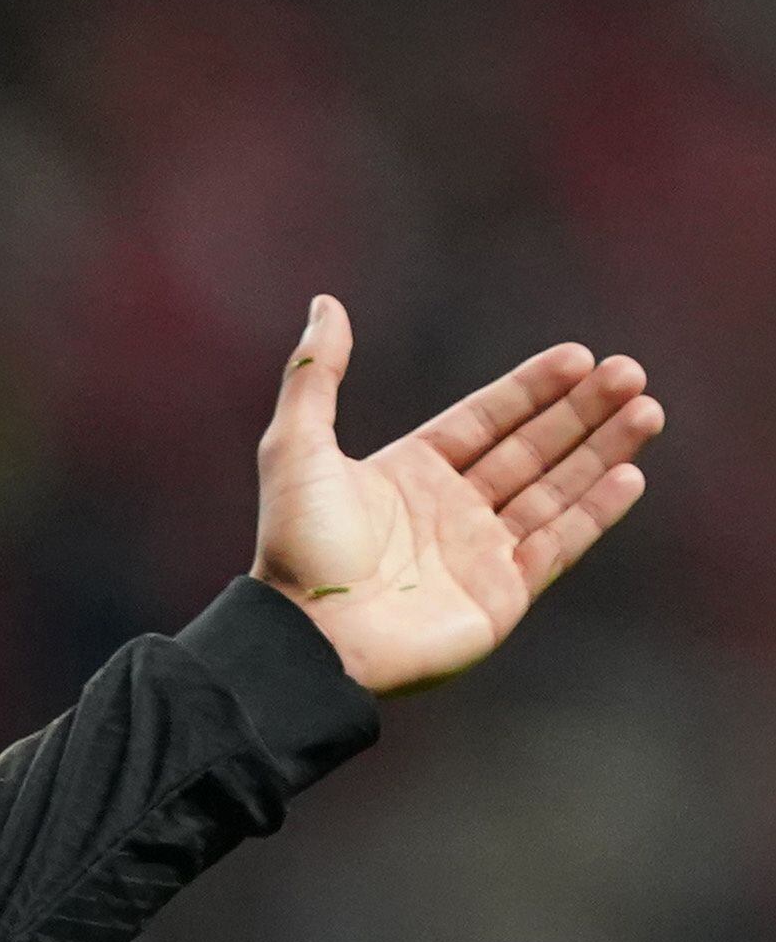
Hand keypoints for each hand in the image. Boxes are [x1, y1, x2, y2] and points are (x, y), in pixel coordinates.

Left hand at [253, 295, 660, 695]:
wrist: (306, 638)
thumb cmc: (296, 545)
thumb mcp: (295, 447)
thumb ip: (315, 376)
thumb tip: (324, 303)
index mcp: (407, 476)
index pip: (484, 421)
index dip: (531, 389)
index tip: (579, 356)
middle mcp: (448, 513)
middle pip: (530, 450)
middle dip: (582, 411)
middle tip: (630, 372)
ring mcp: (477, 555)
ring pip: (554, 492)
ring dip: (601, 452)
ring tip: (646, 410)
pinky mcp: (499, 597)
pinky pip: (557, 545)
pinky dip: (594, 511)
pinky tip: (629, 474)